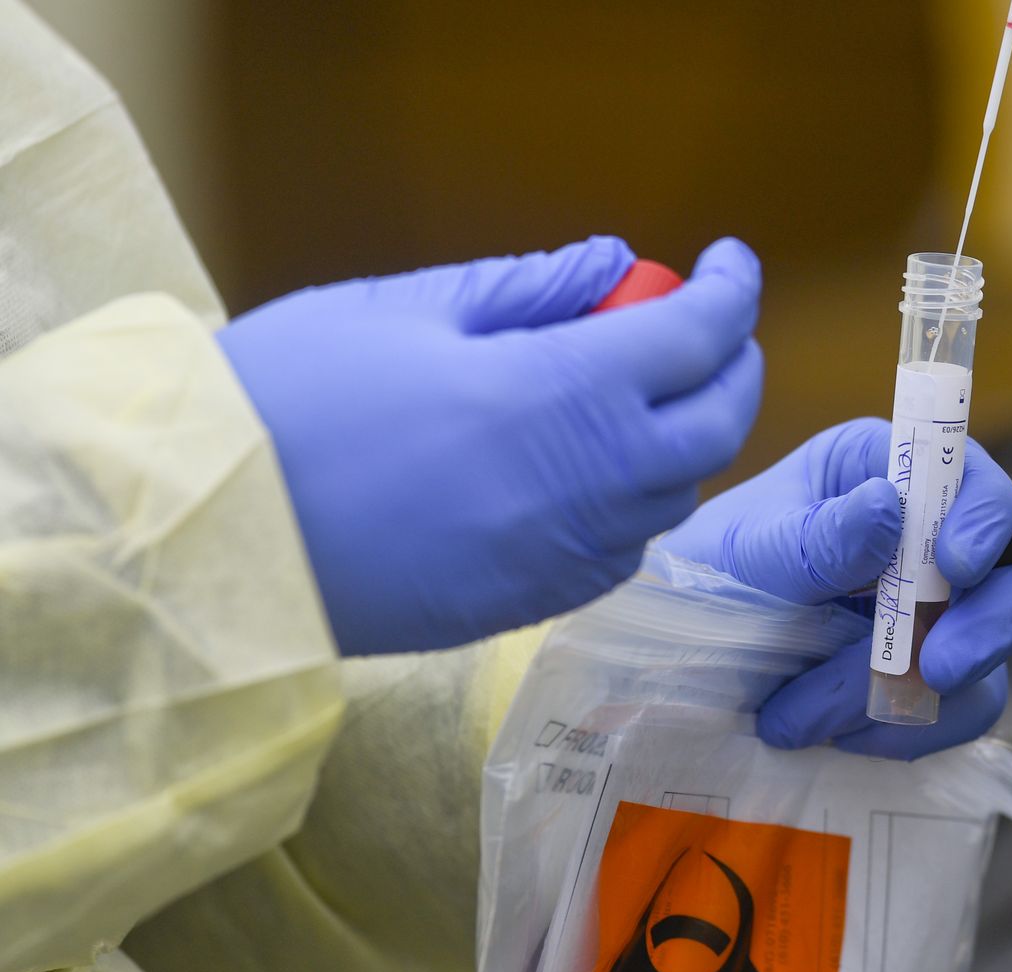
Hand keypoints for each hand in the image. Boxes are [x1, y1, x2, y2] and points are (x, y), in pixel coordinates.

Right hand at [221, 235, 761, 654]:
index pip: (700, 336)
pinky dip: (635, 500)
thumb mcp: (411, 309)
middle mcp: (592, 483)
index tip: (730, 261)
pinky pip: (624, 548)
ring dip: (683, 436)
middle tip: (706, 328)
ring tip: (637, 392)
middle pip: (718, 423)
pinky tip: (590, 469)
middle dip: (733, 365)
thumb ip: (531, 289)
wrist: (212, 530)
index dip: (732, 290)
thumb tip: (615, 263)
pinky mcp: (535, 604)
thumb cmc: (294, 396)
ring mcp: (569, 554)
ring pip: (678, 491)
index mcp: (567, 393)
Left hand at [660, 418, 1011, 759]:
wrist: (670, 662)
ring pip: (987, 652)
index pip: (971, 479)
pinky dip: (905, 731)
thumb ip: (817, 538)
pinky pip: (958, 709)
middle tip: (937, 670)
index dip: (984, 520)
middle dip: (982, 626)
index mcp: (881, 470)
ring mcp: (932, 610)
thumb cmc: (701, 580)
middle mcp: (920, 534)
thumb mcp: (745, 553)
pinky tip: (839, 736)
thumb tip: (889, 507)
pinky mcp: (927, 676)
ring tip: (807, 718)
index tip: (956, 567)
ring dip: (911, 694)